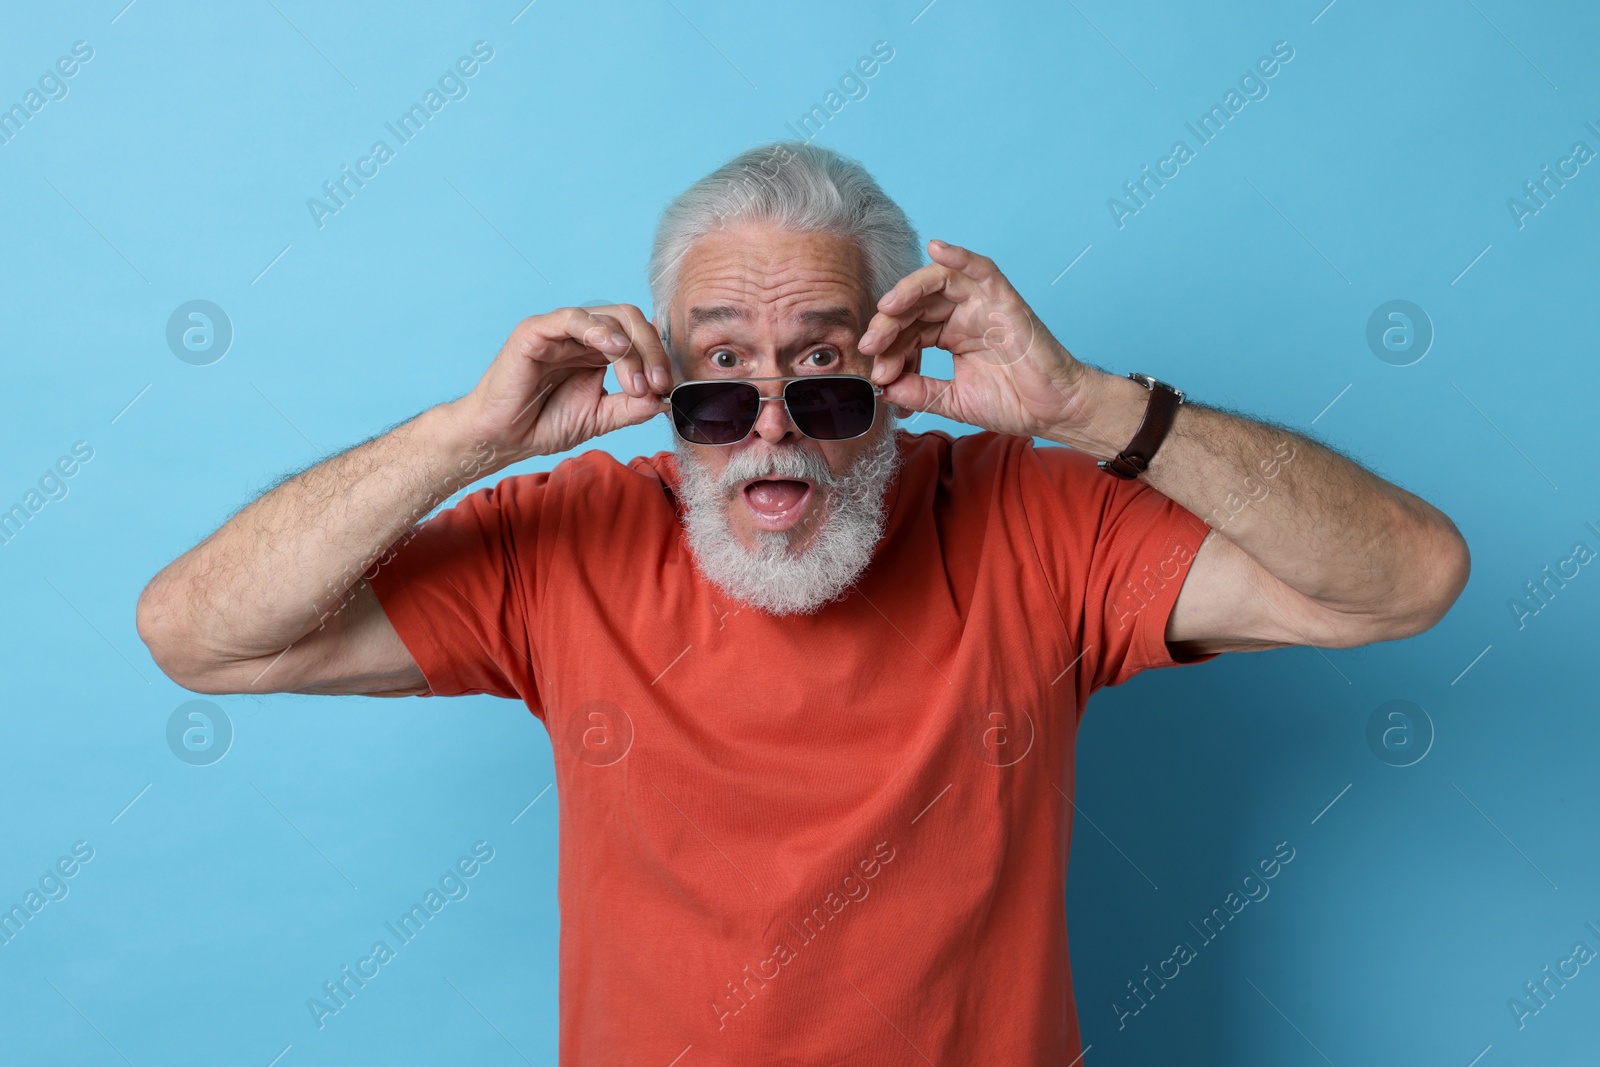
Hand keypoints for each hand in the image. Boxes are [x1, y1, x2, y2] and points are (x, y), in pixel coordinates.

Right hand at [453, 305, 671, 460]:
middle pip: (631, 321)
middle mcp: (582, 335)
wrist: (504, 438)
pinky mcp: (536, 331)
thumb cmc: (544, 424)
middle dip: (653, 351)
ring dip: (632, 350)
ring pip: (610, 319)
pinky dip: (598, 329)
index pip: (640, 337)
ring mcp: (559, 330)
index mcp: (598, 351)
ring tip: (636, 384)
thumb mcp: (601, 417)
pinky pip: (572, 317)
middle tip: (659, 384)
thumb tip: (666, 399)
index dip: (659, 357)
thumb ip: (632, 407)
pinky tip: (614, 348)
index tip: (668, 389)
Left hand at [859, 239, 1089, 438]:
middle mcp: (963, 314)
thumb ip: (919, 391)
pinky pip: (981, 269)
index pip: (909, 330)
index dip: (889, 348)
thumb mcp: (953, 400)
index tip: (876, 373)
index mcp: (950, 334)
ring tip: (887, 307)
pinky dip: (960, 256)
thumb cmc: (1012, 402)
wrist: (1052, 411)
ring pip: (938, 282)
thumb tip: (882, 389)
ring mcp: (983, 304)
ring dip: (909, 290)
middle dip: (888, 323)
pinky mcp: (1005, 300)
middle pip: (916, 305)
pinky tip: (937, 249)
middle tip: (870, 345)